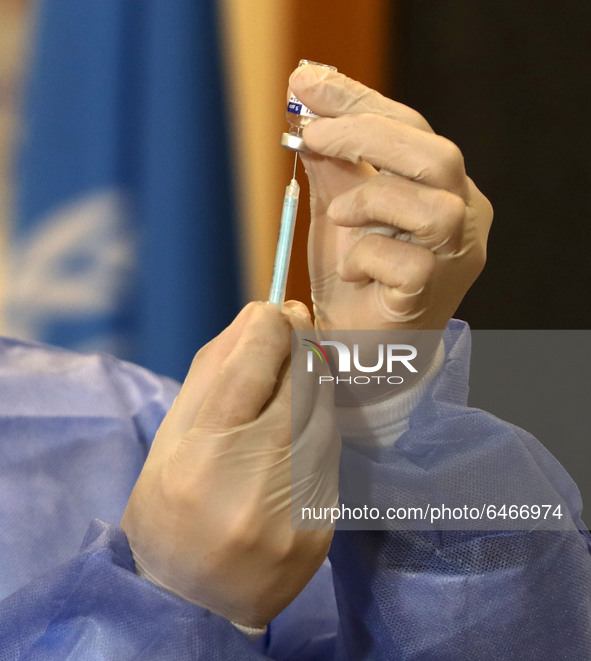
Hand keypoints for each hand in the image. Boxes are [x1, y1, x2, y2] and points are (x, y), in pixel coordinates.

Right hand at [121, 301, 338, 627]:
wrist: (197, 609)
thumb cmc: (168, 517)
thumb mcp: (168, 444)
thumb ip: (213, 376)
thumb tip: (262, 315)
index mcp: (200, 459)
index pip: (253, 364)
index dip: (269, 325)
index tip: (273, 312)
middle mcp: (254, 483)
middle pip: (302, 382)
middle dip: (300, 348)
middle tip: (291, 334)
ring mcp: (296, 510)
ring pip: (324, 415)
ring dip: (312, 389)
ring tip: (287, 392)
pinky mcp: (324, 527)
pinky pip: (330, 455)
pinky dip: (317, 433)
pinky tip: (294, 440)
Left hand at [289, 65, 493, 331]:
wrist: (360, 349)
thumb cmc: (357, 280)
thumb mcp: (340, 212)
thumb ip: (334, 166)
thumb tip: (308, 108)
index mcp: (446, 190)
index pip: (414, 130)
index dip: (362, 102)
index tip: (308, 84)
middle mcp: (465, 219)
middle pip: (438, 157)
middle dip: (367, 135)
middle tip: (312, 132)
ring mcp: (454, 260)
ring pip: (432, 208)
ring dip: (371, 200)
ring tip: (339, 217)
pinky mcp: (431, 295)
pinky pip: (406, 262)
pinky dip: (366, 256)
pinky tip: (352, 269)